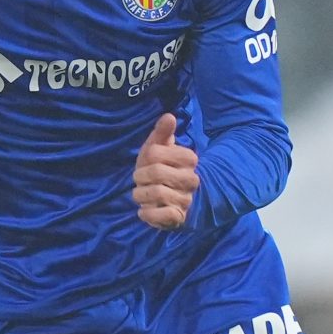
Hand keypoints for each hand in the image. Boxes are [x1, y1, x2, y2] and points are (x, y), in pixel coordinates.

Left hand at [133, 112, 200, 229]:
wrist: (167, 200)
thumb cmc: (159, 168)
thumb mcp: (158, 149)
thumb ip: (162, 133)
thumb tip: (169, 116)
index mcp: (189, 159)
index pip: (156, 153)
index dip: (146, 159)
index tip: (147, 163)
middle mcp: (191, 179)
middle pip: (156, 172)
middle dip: (140, 177)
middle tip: (140, 180)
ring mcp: (186, 199)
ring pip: (157, 192)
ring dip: (141, 195)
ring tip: (142, 195)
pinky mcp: (178, 217)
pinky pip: (162, 214)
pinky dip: (148, 213)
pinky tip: (145, 211)